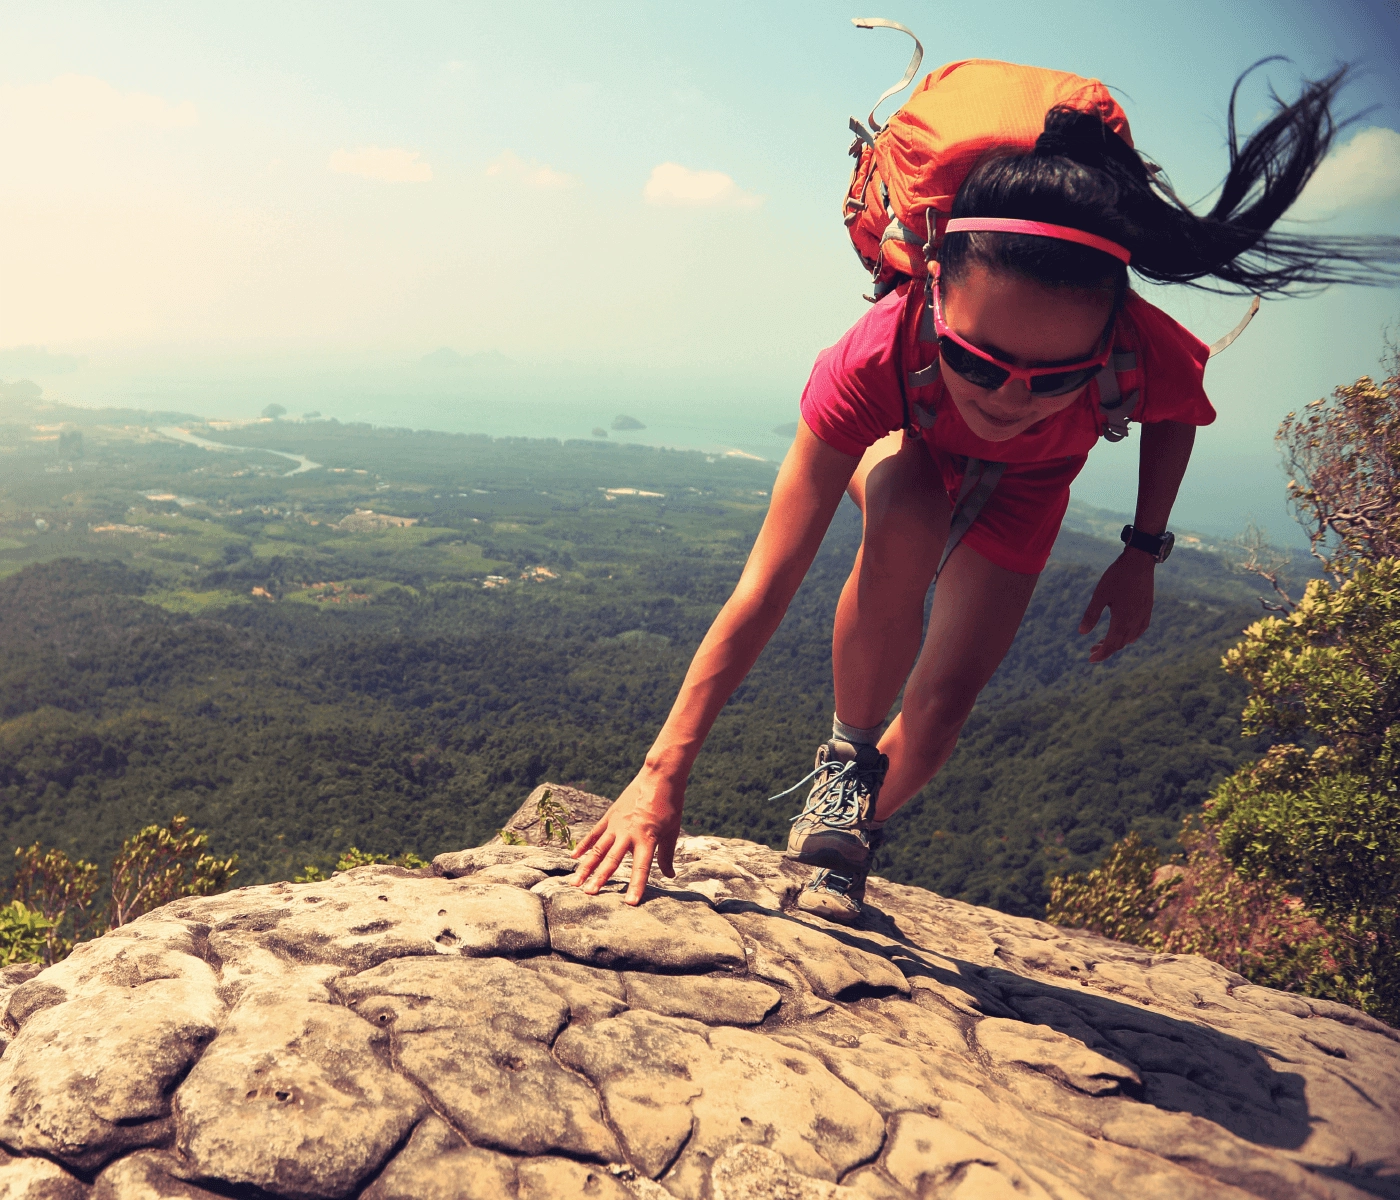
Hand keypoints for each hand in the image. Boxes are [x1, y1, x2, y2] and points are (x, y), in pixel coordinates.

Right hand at [568, 768, 683, 904]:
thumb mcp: (672, 832)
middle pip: (612, 860)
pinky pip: (594, 833)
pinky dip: (584, 845)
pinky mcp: (610, 815)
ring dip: (586, 866)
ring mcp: (616, 824)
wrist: (659, 776)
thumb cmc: (669, 805)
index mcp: (647, 838)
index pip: (641, 868)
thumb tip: (669, 876)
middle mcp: (629, 833)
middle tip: (588, 894)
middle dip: (600, 878)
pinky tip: (573, 857)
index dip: (636, 886)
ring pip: (598, 848)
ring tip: (574, 882)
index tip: (629, 903)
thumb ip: (667, 856)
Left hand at [1078, 552, 1154, 663]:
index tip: (1091, 659)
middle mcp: (1135, 621)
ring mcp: (1143, 615)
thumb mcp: (1100, 595)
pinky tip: (1126, 634)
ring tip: (1103, 643)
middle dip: (1106, 650)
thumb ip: (1091, 615)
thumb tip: (1082, 633)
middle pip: (1120, 643)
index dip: (1101, 654)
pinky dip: (1131, 636)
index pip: (1111, 645)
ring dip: (1117, 643)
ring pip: (1130, 637)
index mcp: (1122, 620)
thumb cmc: (1117, 577)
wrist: (1139, 561)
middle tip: (1092, 651)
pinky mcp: (1148, 608)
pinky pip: (1140, 629)